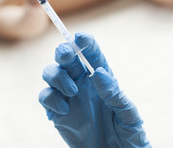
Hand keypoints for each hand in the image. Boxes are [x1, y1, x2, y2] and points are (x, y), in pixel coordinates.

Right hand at [39, 32, 150, 147]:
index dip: (85, 42)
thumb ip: (114, 93)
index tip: (80, 37)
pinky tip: (64, 109)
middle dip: (63, 51)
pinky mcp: (56, 111)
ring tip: (73, 92)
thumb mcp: (127, 114)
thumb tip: (98, 73)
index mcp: (101, 78)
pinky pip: (45, 96)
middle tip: (67, 56)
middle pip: (66, 57)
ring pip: (51, 72)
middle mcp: (82, 82)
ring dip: (57, 76)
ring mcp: (67, 95)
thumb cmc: (126, 134)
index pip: (91, 53)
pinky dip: (51, 98)